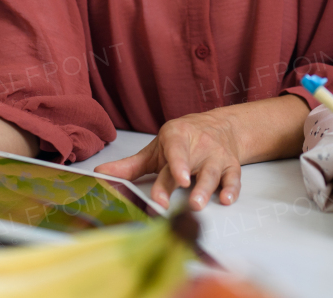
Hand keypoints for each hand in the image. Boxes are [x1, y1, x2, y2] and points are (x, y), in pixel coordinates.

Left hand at [94, 111, 242, 210]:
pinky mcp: (230, 166)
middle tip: (185, 202)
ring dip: (207, 189)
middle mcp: (198, 146)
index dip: (178, 164)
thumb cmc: (182, 142)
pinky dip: (232, 189)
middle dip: (188, 185)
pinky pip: (233, 178)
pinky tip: (227, 199)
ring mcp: (216, 156)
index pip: (176, 150)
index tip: (177, 179)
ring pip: (212, 173)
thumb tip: (99, 174)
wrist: (219, 127)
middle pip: (192, 167)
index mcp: (177, 137)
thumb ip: (130, 166)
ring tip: (198, 205)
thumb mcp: (156, 150)